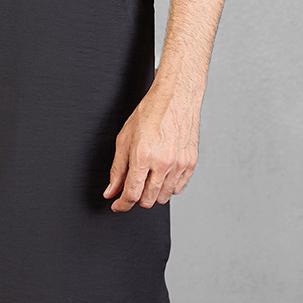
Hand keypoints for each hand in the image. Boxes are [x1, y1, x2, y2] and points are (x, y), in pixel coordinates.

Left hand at [103, 84, 199, 211]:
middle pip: (148, 200)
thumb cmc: (150, 113)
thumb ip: (117, 169)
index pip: (131, 194)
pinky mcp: (191, 163)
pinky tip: (161, 175)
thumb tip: (111, 191)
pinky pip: (178, 188)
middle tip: (131, 188)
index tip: (117, 205)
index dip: (121, 204)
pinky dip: (167, 187)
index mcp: (143, 155)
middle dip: (136, 199)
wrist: (176, 98)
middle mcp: (163, 162)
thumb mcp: (124, 139)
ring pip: (163, 197)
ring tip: (146, 179)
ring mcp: (179, 164)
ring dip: (152, 194)